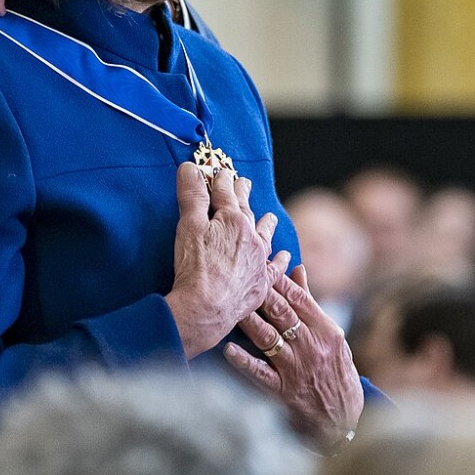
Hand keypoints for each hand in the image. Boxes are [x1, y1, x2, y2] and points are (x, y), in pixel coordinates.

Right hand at [168, 165, 285, 358]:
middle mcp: (251, 237)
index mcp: (233, 220)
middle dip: (243, 195)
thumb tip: (190, 167)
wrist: (207, 307)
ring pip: (265, 236)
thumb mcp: (189, 225)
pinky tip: (284, 257)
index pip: (225, 193)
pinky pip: (275, 268)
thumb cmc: (195, 266)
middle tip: (244, 183)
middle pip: (246, 210)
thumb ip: (192, 195)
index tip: (221, 172)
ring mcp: (258, 261)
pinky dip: (280, 261)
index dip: (221, 181)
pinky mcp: (260, 284)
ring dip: (266, 224)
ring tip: (270, 216)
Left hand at [224, 264, 364, 444]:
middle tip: (240, 278)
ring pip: (268, 338)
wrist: (344, 421)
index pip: (300, 298)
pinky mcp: (283, 391)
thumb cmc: (337, 373)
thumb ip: (311, 304)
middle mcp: (312, 347)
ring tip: (230, 307)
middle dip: (260, 294)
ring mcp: (297, 369)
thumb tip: (297, 269)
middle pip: (282, 313)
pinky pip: (260, 373)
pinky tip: (227, 349)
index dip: (279, 280)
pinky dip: (243, 361)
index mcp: (326, 331)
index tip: (261, 265)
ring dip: (248, 321)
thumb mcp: (332, 337)